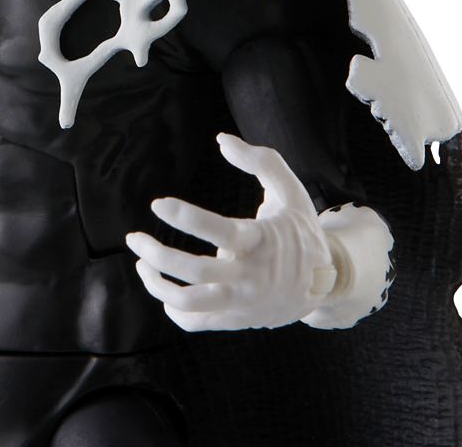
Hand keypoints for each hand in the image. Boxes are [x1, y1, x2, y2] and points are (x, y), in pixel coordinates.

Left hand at [125, 133, 336, 331]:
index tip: (157, 204)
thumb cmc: (300, 229)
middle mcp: (251, 275)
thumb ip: (261, 161)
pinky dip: (175, 310)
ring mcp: (244, 302)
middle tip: (133, 238)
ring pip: (192, 302)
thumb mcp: (291, 191)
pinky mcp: (238, 319)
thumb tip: (222, 139)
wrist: (328, 283)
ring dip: (158, 285)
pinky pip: (199, 322)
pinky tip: (162, 289)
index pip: (219, 230)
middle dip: (158, 254)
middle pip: (196, 271)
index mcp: (261, 240)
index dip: (186, 218)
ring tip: (141, 264)